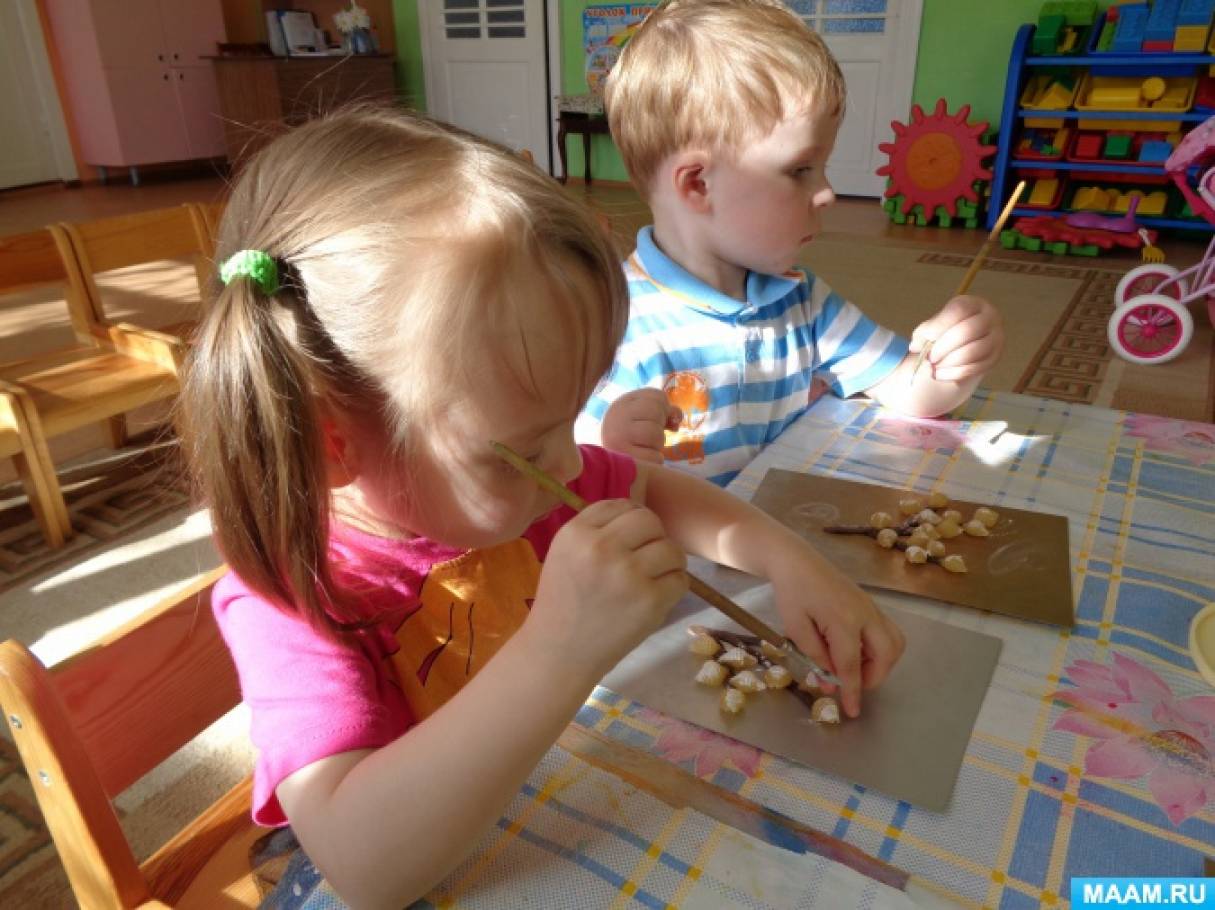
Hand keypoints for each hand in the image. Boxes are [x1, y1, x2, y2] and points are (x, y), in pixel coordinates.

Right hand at [529, 499, 687, 677]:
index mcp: (576, 533)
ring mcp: (627, 574)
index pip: (621, 504)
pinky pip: (680, 580)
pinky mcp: (649, 601)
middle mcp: (601, 547)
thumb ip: (598, 529)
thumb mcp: (565, 553)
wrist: (558, 653)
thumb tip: (642, 514)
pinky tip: (655, 597)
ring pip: (671, 549)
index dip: (631, 519)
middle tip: (645, 558)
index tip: (630, 539)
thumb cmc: (563, 602)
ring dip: (668, 563)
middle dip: (653, 537)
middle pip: (649, 520)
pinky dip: (673, 587)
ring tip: (653, 578)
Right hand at [600, 389, 682, 463]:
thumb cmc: (628, 436)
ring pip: (656, 434)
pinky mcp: (624, 458)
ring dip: (659, 444)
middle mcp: (618, 416)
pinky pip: (655, 457)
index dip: (664, 408)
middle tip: (649, 435)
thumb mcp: (641, 416)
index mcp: (623, 402)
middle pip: (657, 412)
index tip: (656, 418)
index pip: (657, 396)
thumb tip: (677, 419)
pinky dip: (656, 459)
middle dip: (660, 425)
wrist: (602, 461)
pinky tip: (644, 458)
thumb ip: (664, 411)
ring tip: (646, 447)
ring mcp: (618, 437)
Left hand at [770, 552, 904, 717]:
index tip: (852, 712)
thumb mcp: (795, 627)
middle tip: (850, 684)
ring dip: (881, 663)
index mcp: (843, 620)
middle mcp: (865, 614)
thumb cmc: (791, 592)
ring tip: (855, 667)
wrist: (797, 560)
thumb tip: (828, 684)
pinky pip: (888, 632)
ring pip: (894, 643)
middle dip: (873, 677)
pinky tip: (857, 651)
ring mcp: (872, 607)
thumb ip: (814, 657)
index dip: (851, 692)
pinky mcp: (871, 605)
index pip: (851, 666)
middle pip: (886, 655)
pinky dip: (880, 649)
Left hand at [910, 295, 1003, 383]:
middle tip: (929, 358)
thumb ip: (925, 332)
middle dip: (943, 347)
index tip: (922, 339)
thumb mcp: (935, 326)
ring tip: (933, 367)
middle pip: (967, 331)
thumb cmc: (947, 331)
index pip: (958, 311)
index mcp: (973, 304)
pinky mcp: (994, 357)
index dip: (938, 326)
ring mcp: (996, 338)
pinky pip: (974, 368)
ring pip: (971, 352)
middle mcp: (990, 317)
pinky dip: (953, 374)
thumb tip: (916, 346)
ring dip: (947, 363)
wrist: (964, 345)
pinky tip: (940, 374)